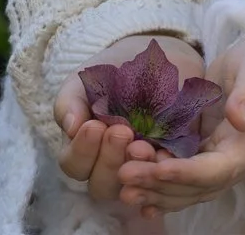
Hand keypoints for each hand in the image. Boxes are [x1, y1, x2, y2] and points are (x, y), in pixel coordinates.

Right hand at [53, 34, 205, 212]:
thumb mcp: (88, 80)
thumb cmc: (115, 71)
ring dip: (137, 170)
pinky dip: (166, 173)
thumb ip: (72, 101)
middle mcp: (112, 167)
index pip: (75, 165)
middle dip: (110, 160)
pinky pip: (168, 182)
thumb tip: (71, 127)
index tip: (94, 126)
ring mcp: (142, 170)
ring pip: (134, 189)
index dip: (82, 151)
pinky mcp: (173, 167)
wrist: (159, 55)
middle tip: (122, 132)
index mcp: (86, 150)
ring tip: (144, 145)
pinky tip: (168, 154)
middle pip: (101, 185)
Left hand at [115, 26, 244, 217]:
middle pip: (196, 186)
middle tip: (124, 177)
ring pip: (186, 187)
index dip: (186, 173)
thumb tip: (240, 119)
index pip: (217, 170)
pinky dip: (159, 185)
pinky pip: (182, 174)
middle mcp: (235, 161)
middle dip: (160, 184)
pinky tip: (136, 192)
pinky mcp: (204, 149)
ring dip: (155, 190)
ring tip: (124, 189)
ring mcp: (219, 158)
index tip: (156, 168)